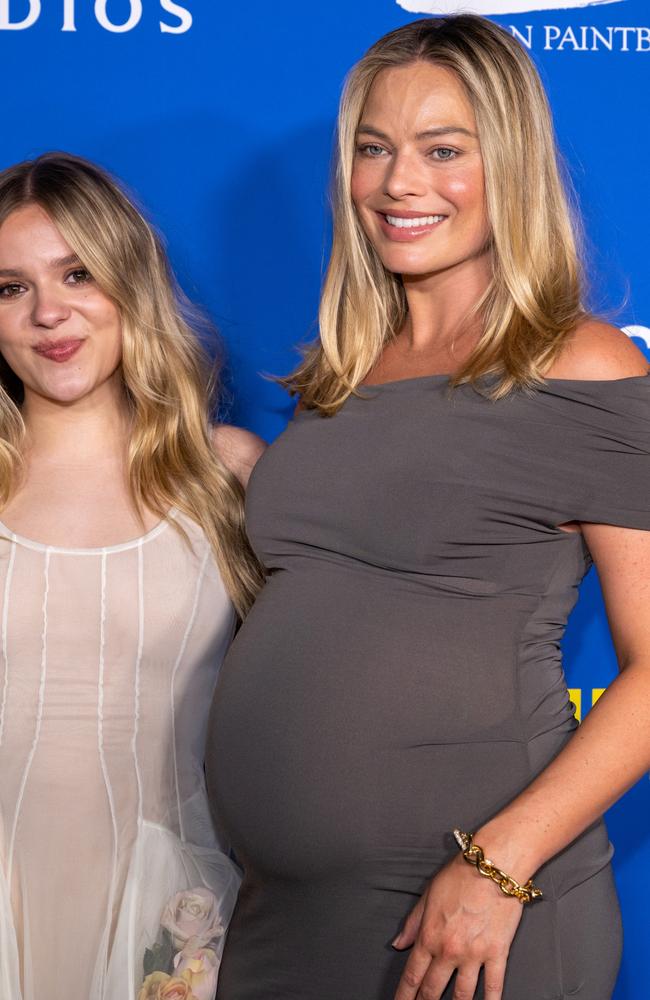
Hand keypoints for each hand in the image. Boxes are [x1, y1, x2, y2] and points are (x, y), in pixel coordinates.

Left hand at [393, 854, 523, 999]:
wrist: (493, 868)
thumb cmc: (460, 876)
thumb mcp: (428, 895)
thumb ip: (412, 923)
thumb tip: (398, 944)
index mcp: (429, 936)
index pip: (412, 976)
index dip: (404, 996)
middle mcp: (449, 951)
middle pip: (433, 990)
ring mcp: (474, 955)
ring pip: (462, 996)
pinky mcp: (497, 954)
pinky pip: (494, 987)